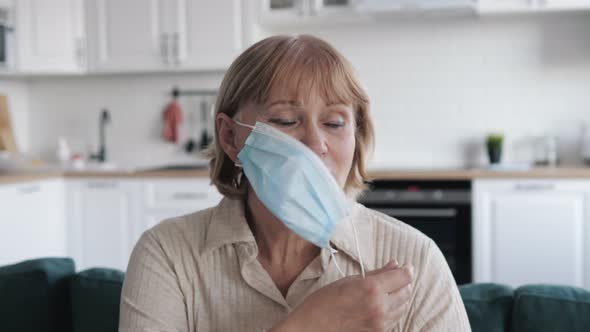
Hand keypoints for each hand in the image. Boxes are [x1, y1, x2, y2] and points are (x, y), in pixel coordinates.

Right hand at [272, 261, 413, 331]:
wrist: (311, 328)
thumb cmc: (323, 302)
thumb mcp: (349, 281)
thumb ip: (376, 274)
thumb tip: (394, 265)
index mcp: (372, 289)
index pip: (402, 277)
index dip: (406, 270)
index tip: (405, 266)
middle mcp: (380, 307)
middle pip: (406, 292)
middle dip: (404, 283)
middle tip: (397, 277)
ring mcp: (380, 324)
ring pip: (403, 307)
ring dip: (401, 297)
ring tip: (390, 290)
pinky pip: (394, 320)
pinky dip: (394, 310)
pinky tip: (383, 304)